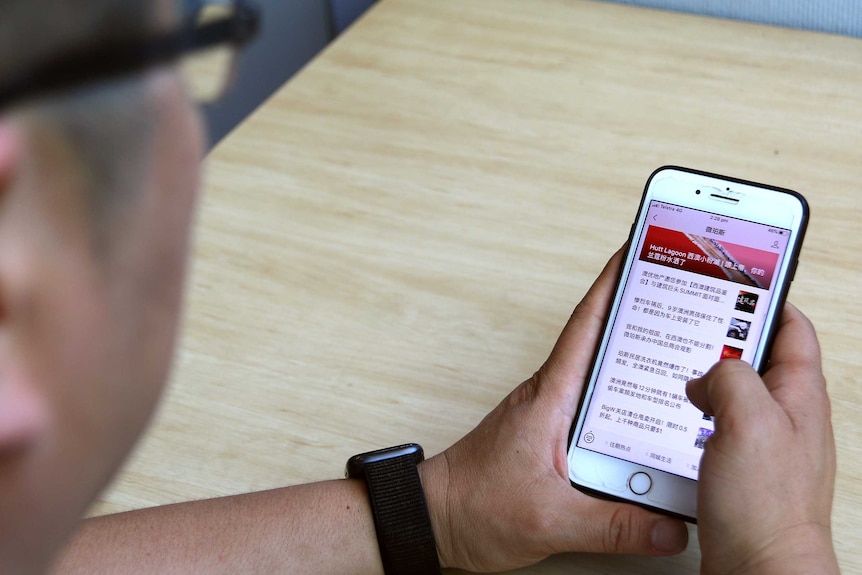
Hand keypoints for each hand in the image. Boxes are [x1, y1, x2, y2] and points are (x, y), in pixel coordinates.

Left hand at [419, 250, 688, 572]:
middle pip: (602, 345)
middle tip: (682, 299)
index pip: (586, 327)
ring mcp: (550, 415)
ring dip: (635, 363)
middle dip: (641, 317)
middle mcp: (551, 397)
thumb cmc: (474, 505)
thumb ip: (614, 526)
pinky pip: (595, 409)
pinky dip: (623, 405)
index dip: (611, 285)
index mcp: (550, 398)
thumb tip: (670, 528)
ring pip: (600, 379)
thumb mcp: (551, 519)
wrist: (434, 518)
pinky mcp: (550, 435)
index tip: (636, 253)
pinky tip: (650, 423)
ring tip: (682, 354)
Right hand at [686, 304, 838, 574]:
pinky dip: (694, 416)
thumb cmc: (766, 508)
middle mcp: (785, 416)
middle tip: (691, 323)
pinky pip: (716, 427)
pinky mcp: (740, 469)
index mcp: (798, 395)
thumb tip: (706, 377)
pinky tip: (674, 419)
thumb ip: (730, 379)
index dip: (763, 298)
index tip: (731, 281)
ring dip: (704, 381)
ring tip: (678, 371)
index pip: (791, 327)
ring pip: (733, 394)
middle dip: (723, 340)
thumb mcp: (748, 421)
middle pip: (757, 358)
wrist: (760, 572)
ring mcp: (764, 443)